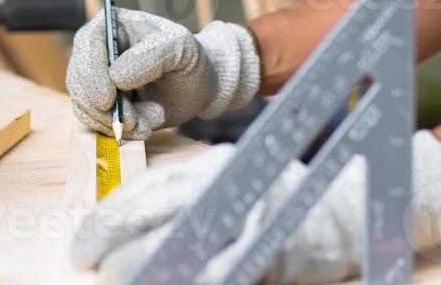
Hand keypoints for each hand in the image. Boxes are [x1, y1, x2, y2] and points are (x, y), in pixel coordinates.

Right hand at [67, 9, 260, 139]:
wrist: (198, 86)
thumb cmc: (189, 58)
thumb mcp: (181, 47)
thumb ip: (152, 55)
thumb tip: (117, 76)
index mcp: (112, 25)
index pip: (87, 43)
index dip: (91, 73)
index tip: (107, 100)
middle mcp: (98, 52)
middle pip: (78, 79)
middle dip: (102, 107)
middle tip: (132, 120)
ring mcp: (98, 81)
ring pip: (85, 107)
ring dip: (116, 122)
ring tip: (150, 119)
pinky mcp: (104, 107)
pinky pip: (99, 125)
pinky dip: (124, 131)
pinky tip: (149, 124)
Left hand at [70, 130, 440, 283]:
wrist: (355, 206)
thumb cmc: (286, 197)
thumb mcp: (238, 182)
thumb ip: (196, 198)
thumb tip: (137, 226)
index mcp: (223, 166)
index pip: (157, 190)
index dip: (115, 218)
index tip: (85, 242)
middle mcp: (238, 190)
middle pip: (166, 216)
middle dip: (122, 243)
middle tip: (91, 263)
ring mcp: (259, 224)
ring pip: (191, 250)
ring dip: (154, 267)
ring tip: (122, 279)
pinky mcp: (277, 256)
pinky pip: (227, 273)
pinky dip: (199, 280)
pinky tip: (177, 283)